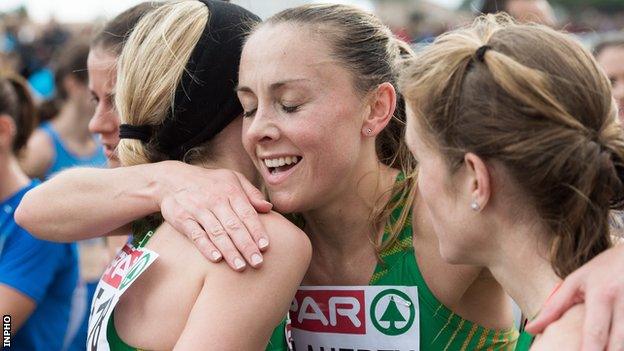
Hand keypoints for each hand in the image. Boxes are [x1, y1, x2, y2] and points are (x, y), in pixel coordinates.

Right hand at [153, 161, 272, 270]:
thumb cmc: (210, 182)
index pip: (247, 213)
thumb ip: (251, 193)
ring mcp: (198, 209)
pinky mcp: (183, 219)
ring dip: (229, 251)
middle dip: (246, 246)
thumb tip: (268, 208)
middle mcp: (215, 200)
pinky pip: (196, 235)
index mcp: (230, 191)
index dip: (256, 230)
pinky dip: (206, 247)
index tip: (265, 247)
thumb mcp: (232, 178)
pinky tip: (216, 259)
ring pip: (217, 233)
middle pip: (234, 226)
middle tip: (258, 263)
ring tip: (240, 266)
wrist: (172, 179)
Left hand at [526, 244, 623, 350]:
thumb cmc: (603, 269)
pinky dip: (621, 342)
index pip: (595, 331)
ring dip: (614, 348)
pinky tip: (611, 343)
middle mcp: (623, 303)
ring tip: (599, 349)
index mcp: (602, 295)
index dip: (589, 350)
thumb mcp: (576, 281)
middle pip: (615, 343)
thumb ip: (554, 306)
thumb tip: (530, 329)